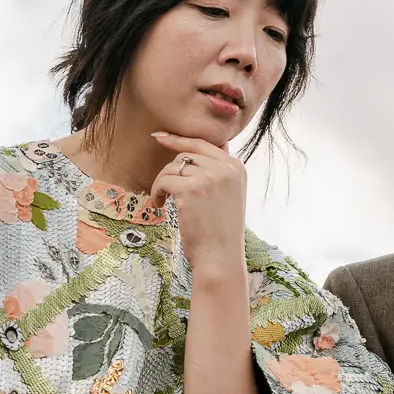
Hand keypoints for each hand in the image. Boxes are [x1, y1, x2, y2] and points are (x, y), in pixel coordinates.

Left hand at [149, 133, 246, 277]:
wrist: (220, 257)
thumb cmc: (219, 233)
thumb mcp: (228, 196)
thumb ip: (217, 174)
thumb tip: (192, 157)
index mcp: (236, 167)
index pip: (204, 143)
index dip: (180, 139)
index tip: (160, 137)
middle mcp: (226, 168)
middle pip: (186, 154)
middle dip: (170, 170)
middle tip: (162, 188)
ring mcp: (209, 176)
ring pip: (173, 167)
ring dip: (162, 183)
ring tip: (162, 202)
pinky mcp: (191, 189)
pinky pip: (164, 180)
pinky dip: (156, 192)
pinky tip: (158, 205)